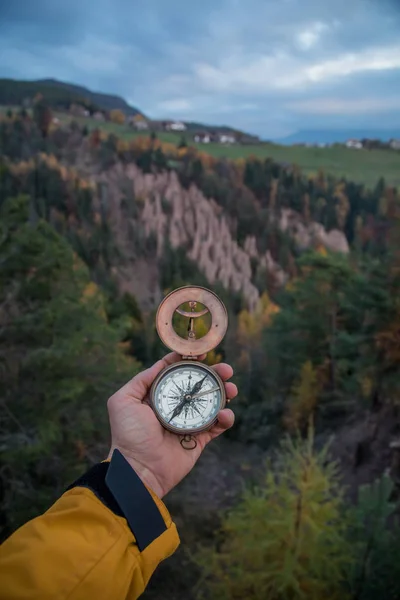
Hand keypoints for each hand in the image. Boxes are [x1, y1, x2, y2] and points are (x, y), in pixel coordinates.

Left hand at [107, 352, 236, 498]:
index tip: (202, 353)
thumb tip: (162, 363)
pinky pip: (217, 426)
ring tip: (231, 388)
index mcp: (158, 396)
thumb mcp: (124, 400)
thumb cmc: (129, 434)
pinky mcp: (199, 439)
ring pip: (212, 402)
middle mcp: (175, 407)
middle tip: (226, 369)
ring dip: (224, 392)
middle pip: (199, 385)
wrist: (139, 469)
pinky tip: (225, 413)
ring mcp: (188, 422)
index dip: (190, 362)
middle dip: (214, 374)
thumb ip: (142, 379)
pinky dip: (225, 418)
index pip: (177, 373)